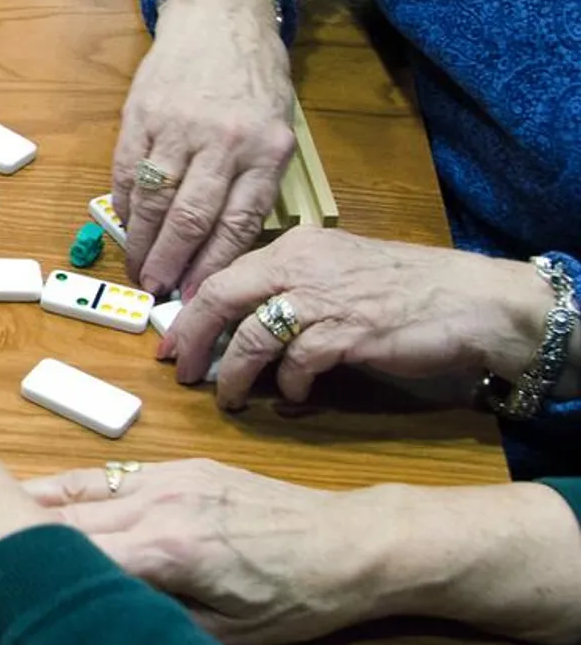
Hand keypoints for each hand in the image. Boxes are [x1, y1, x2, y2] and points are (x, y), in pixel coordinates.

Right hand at [25, 458, 404, 644]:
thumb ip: (155, 622)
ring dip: (19, 505)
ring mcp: (165, 477)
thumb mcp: (228, 635)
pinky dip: (62, 491)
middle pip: (55, 519)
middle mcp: (156, 503)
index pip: (67, 559)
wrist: (356, 540)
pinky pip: (103, 477)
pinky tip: (31, 501)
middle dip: (1, 540)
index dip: (13, 575)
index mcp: (168, 551)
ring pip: (71, 488)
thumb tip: (94, 621)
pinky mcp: (177, 467)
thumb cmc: (301, 597)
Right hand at [113, 0, 294, 295]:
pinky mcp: (141, 115)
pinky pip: (128, 173)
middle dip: (171, 264)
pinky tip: (127, 225)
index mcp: (265, 150)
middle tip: (158, 292)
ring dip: (142, 244)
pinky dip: (125, 205)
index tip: (199, 296)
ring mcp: (177, 128)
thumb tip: (223, 244)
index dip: (213, 267)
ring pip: (155, 202)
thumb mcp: (277, 128)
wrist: (221, 17)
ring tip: (137, 271)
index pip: (237, 225)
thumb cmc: (255, 78)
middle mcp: (222, 142)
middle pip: (190, 220)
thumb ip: (255, 180)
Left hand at [163, 228, 550, 408]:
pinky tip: (294, 394)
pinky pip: (297, 363)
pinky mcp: (347, 332)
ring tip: (231, 399)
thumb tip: (243, 329)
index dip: (190, 311)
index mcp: (295, 246)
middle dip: (191, 338)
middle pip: (221, 298)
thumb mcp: (337, 274)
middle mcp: (301, 264)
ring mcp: (323, 297)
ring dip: (234, 374)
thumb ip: (291, 291)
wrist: (473, 301)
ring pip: (251, 336)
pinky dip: (289, 385)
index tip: (171, 340)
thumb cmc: (406, 290)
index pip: (223, 274)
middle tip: (179, 369)